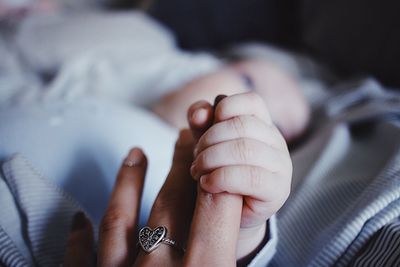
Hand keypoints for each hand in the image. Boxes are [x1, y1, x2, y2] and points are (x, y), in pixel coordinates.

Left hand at [63, 126, 241, 265]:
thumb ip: (227, 258)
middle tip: (185, 135)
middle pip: (172, 204)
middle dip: (183, 165)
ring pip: (121, 219)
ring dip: (129, 182)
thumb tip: (234, 243)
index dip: (223, 173)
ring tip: (134, 153)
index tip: (221, 150)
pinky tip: (79, 217)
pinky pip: (81, 257)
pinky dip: (81, 235)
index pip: (217, 209)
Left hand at [189, 92, 292, 258]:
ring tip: (197, 171)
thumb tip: (201, 113)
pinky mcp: (278, 190)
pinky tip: (207, 184)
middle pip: (243, 125)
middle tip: (195, 157)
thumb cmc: (219, 173)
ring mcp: (281, 166)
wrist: (231, 216)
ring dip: (211, 159)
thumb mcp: (207, 145)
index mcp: (263, 125)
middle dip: (210, 139)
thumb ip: (201, 124)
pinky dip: (221, 177)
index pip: (252, 101)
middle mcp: (276, 142)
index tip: (204, 126)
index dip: (225, 108)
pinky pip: (249, 176)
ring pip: (245, 149)